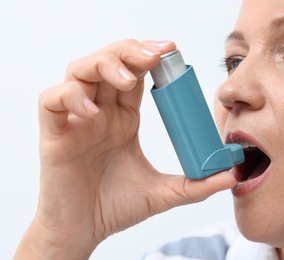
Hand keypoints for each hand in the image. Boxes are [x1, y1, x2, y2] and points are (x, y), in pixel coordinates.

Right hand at [14, 40, 235, 258]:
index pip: (135, 74)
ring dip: (104, 65)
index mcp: (123, 118)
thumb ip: (196, 185)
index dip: (149, 58)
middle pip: (109, 62)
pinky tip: (92, 112)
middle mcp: (100, 112)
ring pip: (79, 70)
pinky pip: (52, 100)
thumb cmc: (116, 208)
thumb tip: (231, 175)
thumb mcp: (163, 193)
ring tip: (126, 79)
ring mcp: (75, 120)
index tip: (171, 54)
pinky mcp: (53, 133)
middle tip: (154, 57)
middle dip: (130, 51)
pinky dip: (70, 96)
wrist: (84, 231)